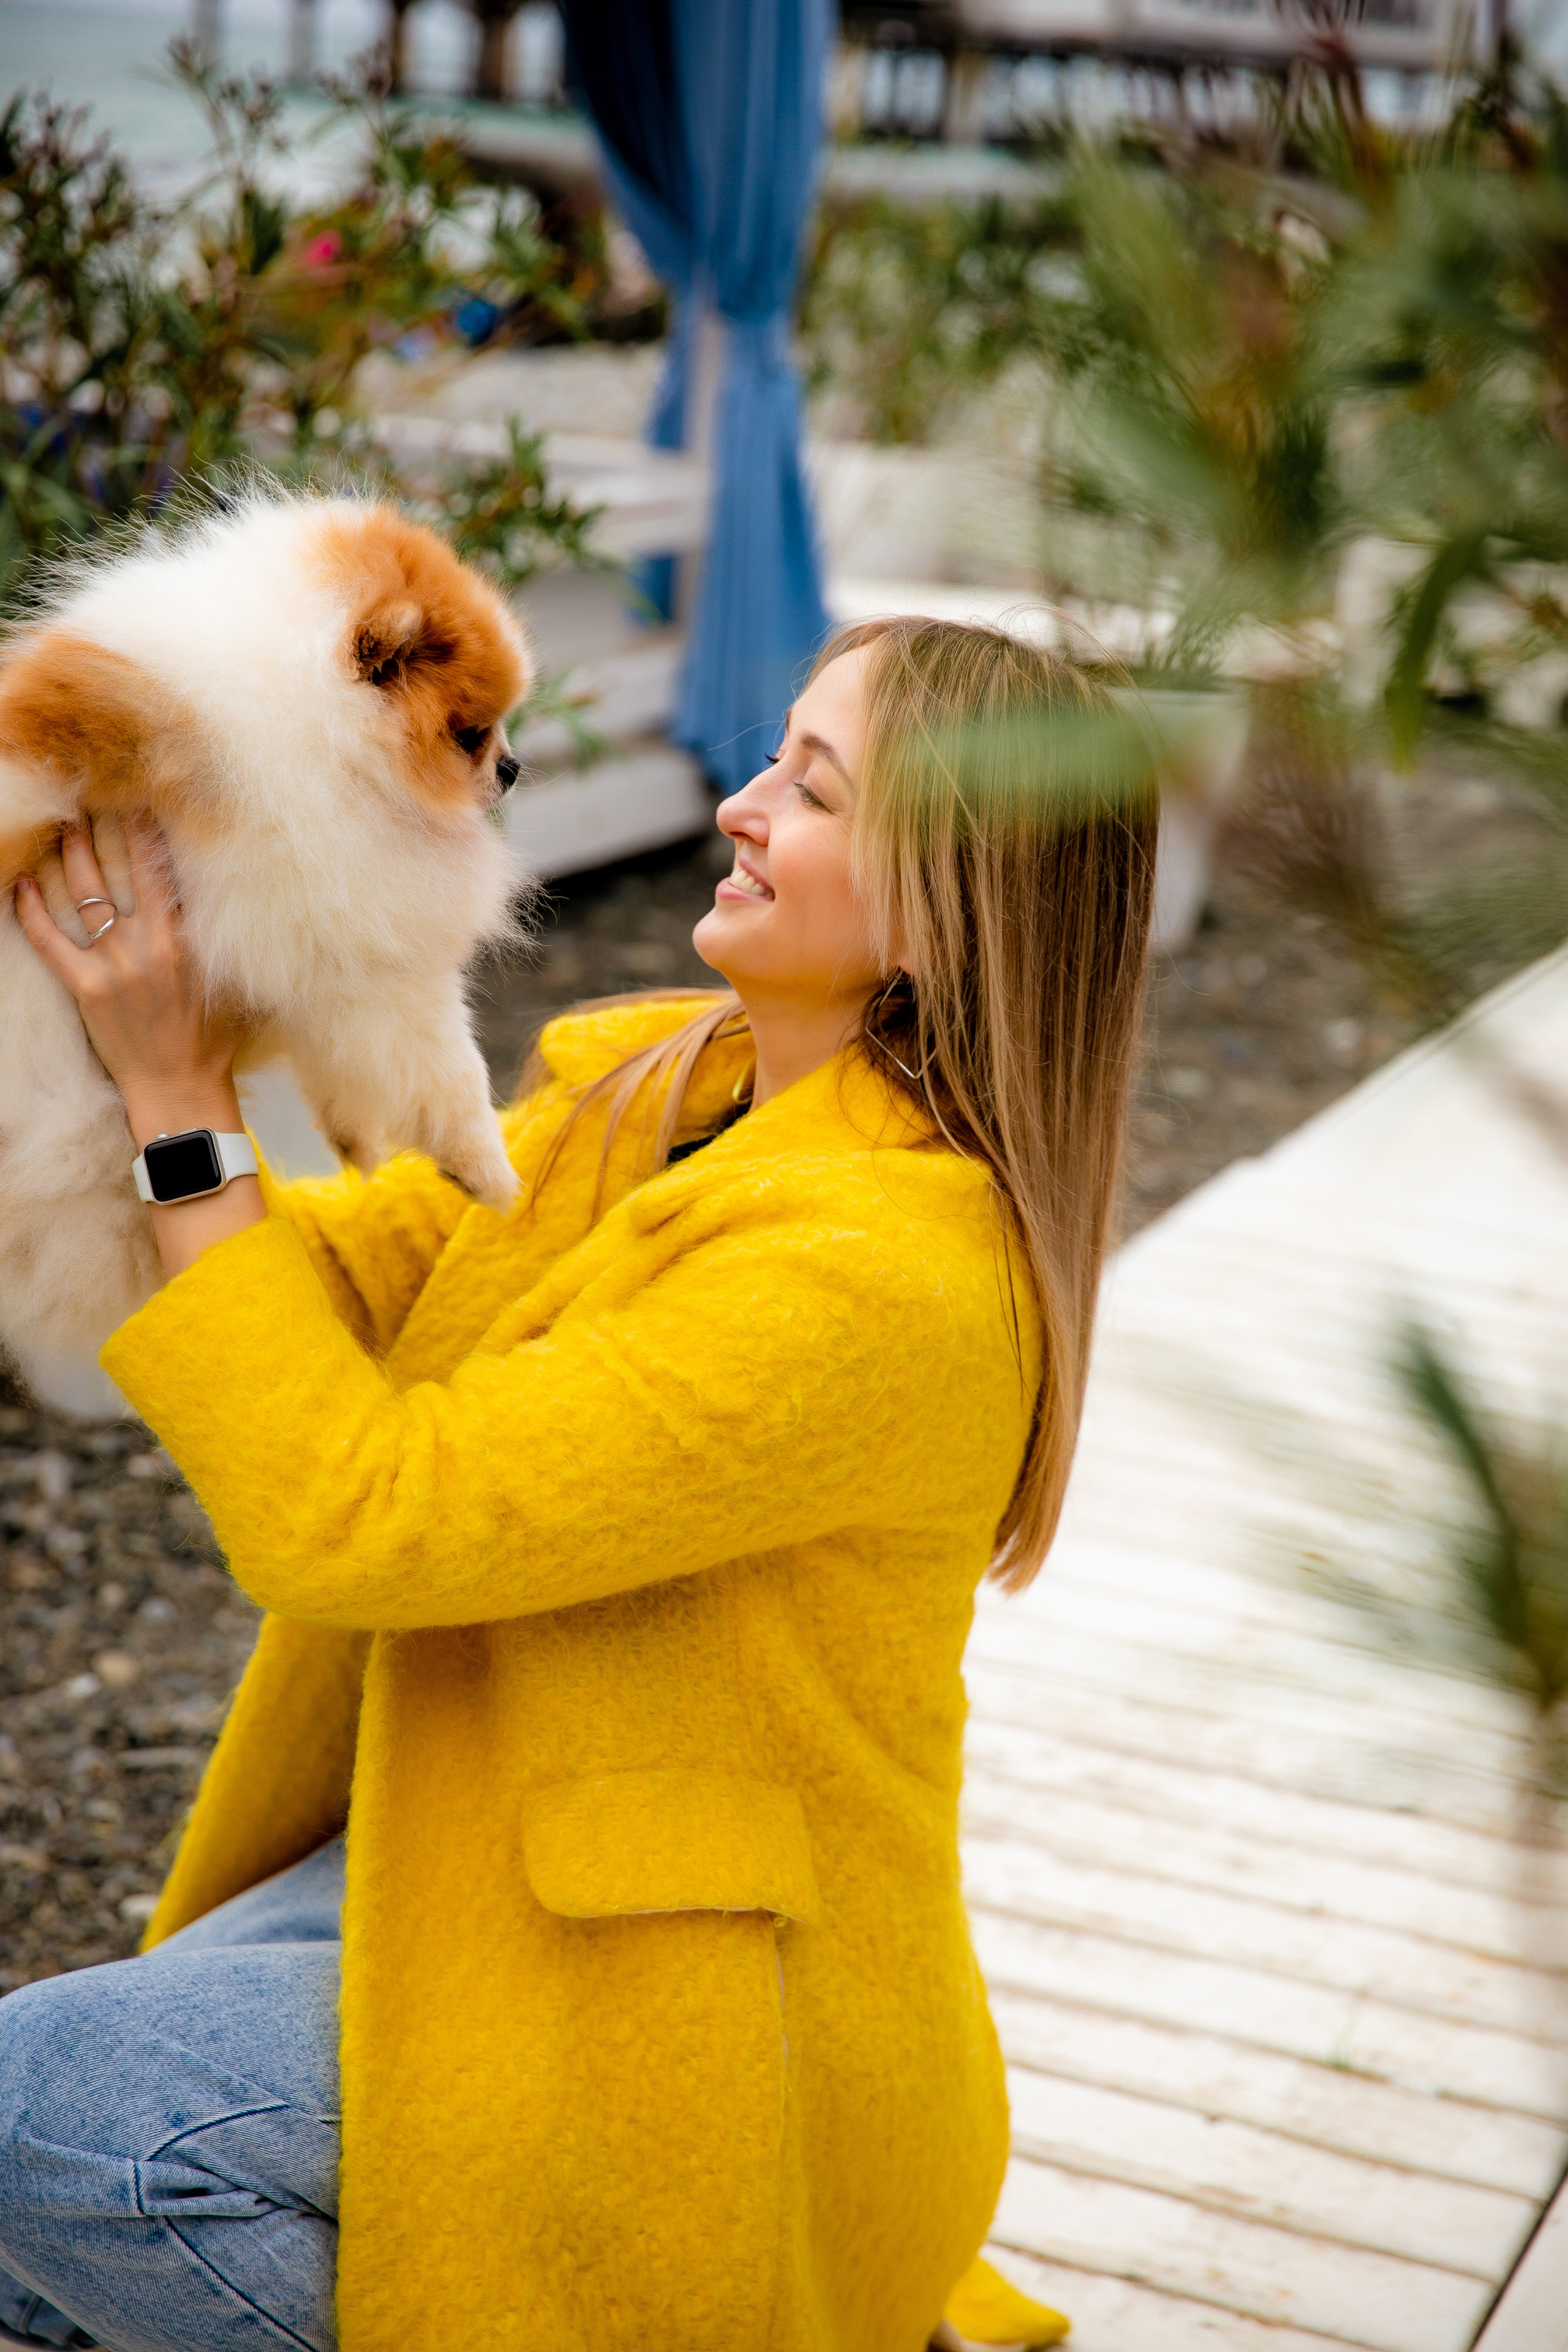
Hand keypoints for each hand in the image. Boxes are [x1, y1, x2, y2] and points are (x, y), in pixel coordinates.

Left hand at [14, 815, 248, 1145]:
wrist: (180, 1088)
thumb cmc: (213, 1039)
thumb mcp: (236, 983)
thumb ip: (229, 939)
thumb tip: (246, 899)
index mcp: (189, 938)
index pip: (166, 867)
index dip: (151, 828)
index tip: (141, 796)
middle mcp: (150, 944)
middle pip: (121, 867)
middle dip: (106, 825)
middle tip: (90, 794)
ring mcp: (114, 965)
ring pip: (82, 893)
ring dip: (69, 854)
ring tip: (61, 825)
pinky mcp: (85, 988)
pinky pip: (48, 940)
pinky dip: (31, 910)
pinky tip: (21, 883)